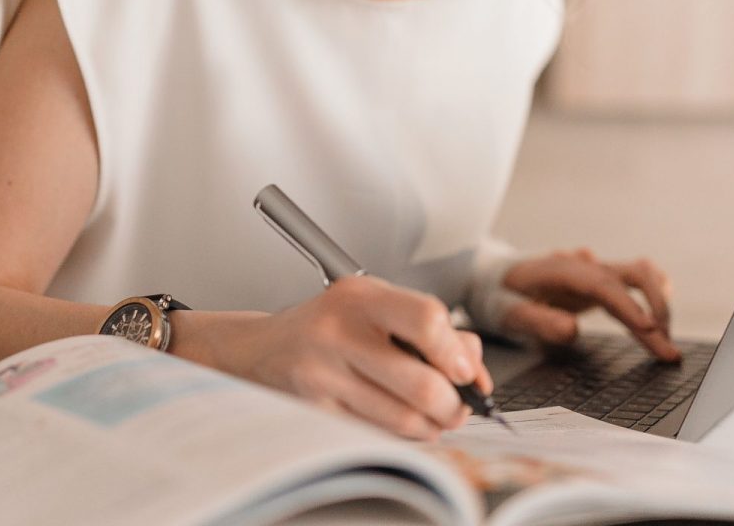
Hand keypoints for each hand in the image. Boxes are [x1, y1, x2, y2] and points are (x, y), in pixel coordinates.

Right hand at [203, 276, 490, 440]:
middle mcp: (337, 332)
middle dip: (452, 405)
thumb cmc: (327, 327)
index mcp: (359, 297)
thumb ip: (430, 328)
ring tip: (432, 418)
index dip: (457, 354)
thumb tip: (474, 365)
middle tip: (456, 406)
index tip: (465, 371)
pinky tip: (399, 423)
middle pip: (422, 384)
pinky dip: (400, 436)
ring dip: (431, 427)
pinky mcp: (314, 410)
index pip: (427, 320)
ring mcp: (322, 374)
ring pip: (403, 419)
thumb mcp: (375, 307)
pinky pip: (377, 434)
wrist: (258, 350)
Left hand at [500, 248, 680, 361]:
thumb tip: (572, 330)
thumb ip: (537, 321)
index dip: (631, 307)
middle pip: (636, 275)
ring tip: (666, 343)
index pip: (605, 286)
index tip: (652, 331)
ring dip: (660, 305)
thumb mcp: (506, 312)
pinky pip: (637, 280)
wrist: (492, 275)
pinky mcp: (601, 280)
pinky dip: (654, 297)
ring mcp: (596, 270)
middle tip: (668, 351)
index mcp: (563, 270)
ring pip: (642, 275)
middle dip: (657, 310)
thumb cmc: (499, 295)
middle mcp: (585, 265)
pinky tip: (660, 322)